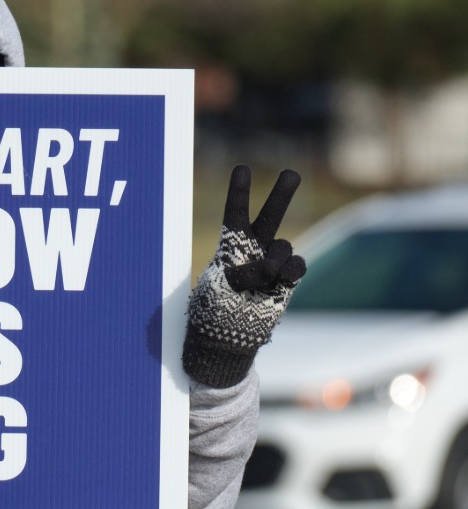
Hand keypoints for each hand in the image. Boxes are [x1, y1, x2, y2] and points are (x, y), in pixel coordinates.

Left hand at [182, 165, 306, 386]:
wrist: (226, 339)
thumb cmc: (211, 311)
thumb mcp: (217, 289)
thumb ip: (245, 272)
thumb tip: (272, 267)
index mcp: (229, 246)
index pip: (236, 214)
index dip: (240, 192)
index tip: (242, 169)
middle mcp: (254, 250)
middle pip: (269, 216)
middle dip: (282, 195)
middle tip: (292, 173)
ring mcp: (273, 264)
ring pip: (283, 245)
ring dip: (272, 259)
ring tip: (260, 279)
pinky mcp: (287, 282)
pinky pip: (296, 266)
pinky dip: (290, 271)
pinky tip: (279, 280)